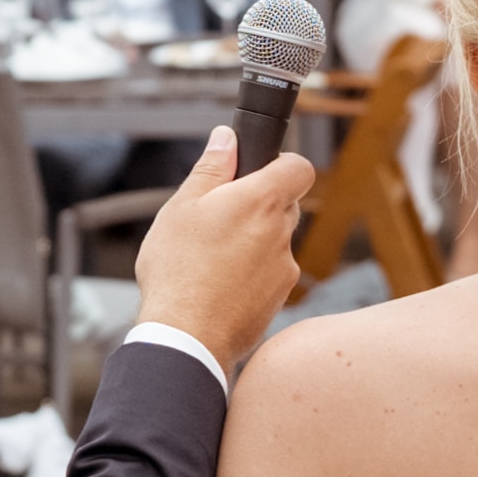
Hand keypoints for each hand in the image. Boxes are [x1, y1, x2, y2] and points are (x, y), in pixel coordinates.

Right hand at [127, 127, 315, 356]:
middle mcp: (281, 233)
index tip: (258, 171)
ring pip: (275, 241)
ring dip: (252, 242)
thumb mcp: (181, 207)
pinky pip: (271, 274)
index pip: (299, 167)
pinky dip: (251, 274)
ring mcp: (285, 268)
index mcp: (260, 201)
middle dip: (258, 205)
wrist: (187, 337)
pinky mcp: (280, 298)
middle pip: (284, 205)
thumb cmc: (178, 272)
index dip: (282, 164)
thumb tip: (226, 139)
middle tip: (219, 218)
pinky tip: (219, 284)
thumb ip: (211, 168)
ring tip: (212, 257)